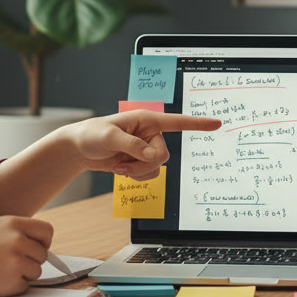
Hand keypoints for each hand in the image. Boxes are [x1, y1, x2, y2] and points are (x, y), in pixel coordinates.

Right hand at [0, 216, 53, 296]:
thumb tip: (37, 245)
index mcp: (12, 223)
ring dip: (21, 275)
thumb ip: (13, 234)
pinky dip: (12, 288)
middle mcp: (18, 240)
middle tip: (11, 265)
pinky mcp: (12, 281)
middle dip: (31, 261)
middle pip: (43, 254)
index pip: (46, 231)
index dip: (43, 242)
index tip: (36, 248)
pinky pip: (24, 286)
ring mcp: (16, 261)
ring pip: (36, 271)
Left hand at [61, 110, 221, 179]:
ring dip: (137, 171)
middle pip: (163, 155)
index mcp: (146, 120)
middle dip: (143, 164)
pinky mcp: (140, 160)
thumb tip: (152, 154)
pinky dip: (135, 176)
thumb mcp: (108, 137)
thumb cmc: (91, 135)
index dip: (197, 124)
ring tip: (119, 164)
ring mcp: (146, 148)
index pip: (176, 122)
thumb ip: (132, 145)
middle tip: (123, 162)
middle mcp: (150, 133)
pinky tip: (121, 169)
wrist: (79, 149)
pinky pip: (150, 175)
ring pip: (157, 167)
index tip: (217, 123)